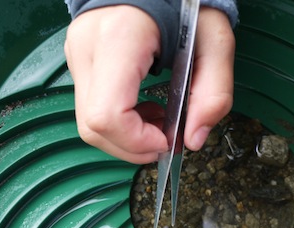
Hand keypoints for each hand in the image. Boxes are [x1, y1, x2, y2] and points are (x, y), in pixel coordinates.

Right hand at [64, 6, 234, 162]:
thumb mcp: (215, 40)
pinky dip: (119, 122)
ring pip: (88, 124)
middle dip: (132, 146)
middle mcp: (89, 48)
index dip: (136, 141)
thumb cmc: (183, 0)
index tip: (166, 140)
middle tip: (166, 139)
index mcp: (119, 39)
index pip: (107, 115)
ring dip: (125, 138)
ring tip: (158, 123)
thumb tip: (195, 138)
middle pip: (93, 127)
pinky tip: (144, 110)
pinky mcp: (79, 61)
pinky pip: (91, 108)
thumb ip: (214, 93)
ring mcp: (79, 55)